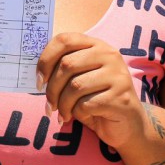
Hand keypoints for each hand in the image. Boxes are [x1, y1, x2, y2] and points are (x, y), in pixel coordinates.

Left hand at [37, 32, 144, 149]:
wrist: (126, 125)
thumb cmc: (95, 98)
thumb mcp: (79, 78)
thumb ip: (63, 68)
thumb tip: (37, 74)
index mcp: (96, 45)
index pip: (64, 40)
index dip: (45, 59)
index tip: (39, 80)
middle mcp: (110, 55)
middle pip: (67, 65)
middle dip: (52, 88)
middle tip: (49, 105)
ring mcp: (118, 76)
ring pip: (75, 86)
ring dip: (62, 104)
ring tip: (62, 113)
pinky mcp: (120, 97)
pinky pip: (86, 104)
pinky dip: (76, 113)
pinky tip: (77, 117)